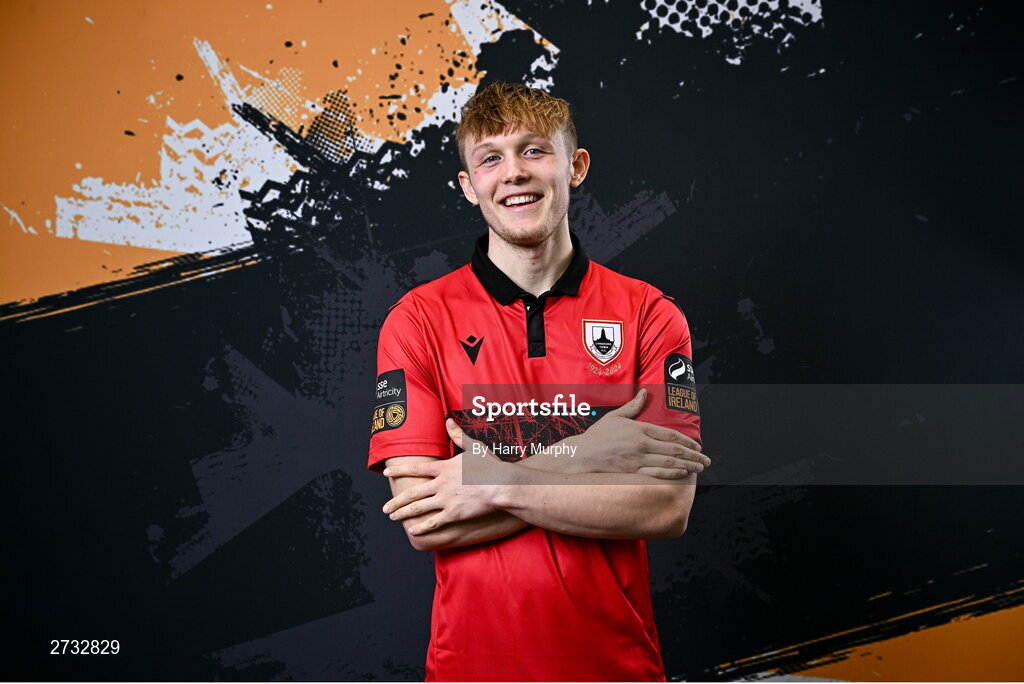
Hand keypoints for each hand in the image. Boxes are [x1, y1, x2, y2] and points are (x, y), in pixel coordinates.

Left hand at [381, 420, 504, 534]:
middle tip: (385, 507)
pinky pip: (433, 522)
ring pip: (419, 508)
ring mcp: (446, 500)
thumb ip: (458, 435)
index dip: (399, 470)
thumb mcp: (474, 447)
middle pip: (412, 492)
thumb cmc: (491, 466)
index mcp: (444, 468)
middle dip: (396, 501)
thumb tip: (448, 420)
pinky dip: (422, 527)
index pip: (415, 469)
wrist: (502, 485)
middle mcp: (441, 484)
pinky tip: (413, 531)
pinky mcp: (454, 513)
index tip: (386, 472)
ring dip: (403, 513)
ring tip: (393, 517)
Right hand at [564, 388, 708, 478]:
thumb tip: (644, 393)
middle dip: (693, 455)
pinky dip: (672, 474)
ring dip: (687, 465)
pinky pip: (657, 474)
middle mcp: (641, 444)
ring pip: (669, 463)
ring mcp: (638, 459)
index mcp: (639, 429)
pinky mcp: (633, 472)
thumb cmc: (597, 436)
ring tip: (699, 468)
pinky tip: (682, 474)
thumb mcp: (615, 417)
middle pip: (674, 451)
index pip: (669, 435)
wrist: (581, 455)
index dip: (686, 441)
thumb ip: (633, 406)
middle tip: (706, 460)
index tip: (697, 445)